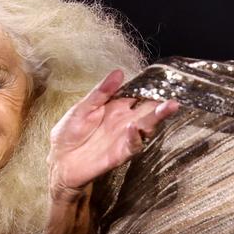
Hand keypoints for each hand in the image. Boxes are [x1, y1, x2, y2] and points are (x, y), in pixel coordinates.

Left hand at [47, 69, 179, 200]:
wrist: (59, 160)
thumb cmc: (69, 133)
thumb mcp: (83, 107)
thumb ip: (101, 92)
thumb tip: (118, 72)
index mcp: (116, 107)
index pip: (138, 95)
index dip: (149, 88)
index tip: (163, 79)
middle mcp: (125, 121)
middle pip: (148, 111)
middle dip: (162, 104)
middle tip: (174, 95)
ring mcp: (124, 137)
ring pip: (146, 127)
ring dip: (157, 118)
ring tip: (168, 107)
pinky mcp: (120, 154)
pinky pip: (132, 145)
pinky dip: (135, 136)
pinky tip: (135, 127)